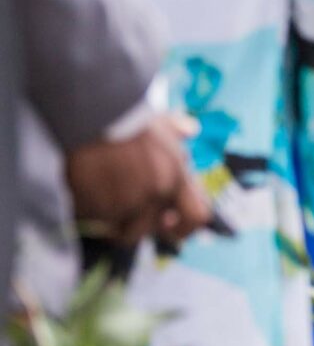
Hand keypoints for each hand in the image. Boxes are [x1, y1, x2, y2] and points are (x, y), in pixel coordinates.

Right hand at [67, 112, 213, 246]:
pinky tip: (84, 194)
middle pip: (150, 230)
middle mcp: (157, 194)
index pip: (197, 217)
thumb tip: (190, 129)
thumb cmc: (125, 116)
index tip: (169, 224)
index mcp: (177, 177)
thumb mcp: (159, 120)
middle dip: (137, 223)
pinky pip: (95, 223)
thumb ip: (177, 129)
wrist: (90, 114)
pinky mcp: (97, 207)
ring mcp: (127, 203)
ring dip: (112, 221)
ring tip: (100, 199)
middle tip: (122, 207)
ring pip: (122, 231)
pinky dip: (89, 214)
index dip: (184, 227)